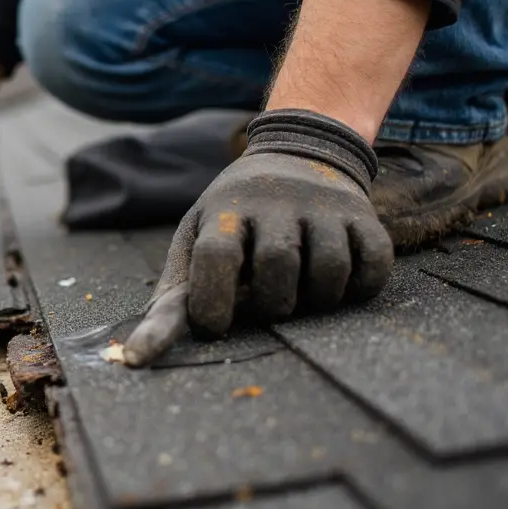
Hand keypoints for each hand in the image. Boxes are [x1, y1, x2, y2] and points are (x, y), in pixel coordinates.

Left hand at [123, 109, 393, 366]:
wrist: (298, 152)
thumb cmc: (234, 218)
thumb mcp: (197, 239)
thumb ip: (172, 297)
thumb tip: (134, 356)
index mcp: (225, 210)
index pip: (216, 256)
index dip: (213, 301)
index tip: (214, 328)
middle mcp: (275, 202)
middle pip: (277, 268)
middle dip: (271, 305)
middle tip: (267, 305)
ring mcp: (322, 206)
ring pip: (327, 271)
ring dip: (316, 301)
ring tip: (301, 297)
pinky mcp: (362, 215)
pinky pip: (372, 265)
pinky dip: (359, 288)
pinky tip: (338, 286)